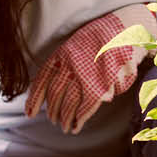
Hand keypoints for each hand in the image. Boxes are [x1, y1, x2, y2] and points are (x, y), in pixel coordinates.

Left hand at [25, 5, 156, 133]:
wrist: (127, 30)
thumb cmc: (102, 38)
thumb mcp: (77, 44)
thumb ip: (65, 63)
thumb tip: (53, 87)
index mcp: (63, 54)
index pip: (42, 80)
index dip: (34, 99)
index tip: (29, 113)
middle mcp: (71, 64)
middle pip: (55, 94)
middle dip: (52, 111)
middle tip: (53, 120)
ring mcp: (86, 74)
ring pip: (69, 103)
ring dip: (65, 118)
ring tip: (65, 126)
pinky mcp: (103, 83)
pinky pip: (87, 106)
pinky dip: (81, 118)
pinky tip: (77, 125)